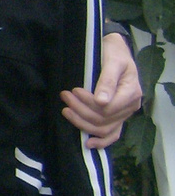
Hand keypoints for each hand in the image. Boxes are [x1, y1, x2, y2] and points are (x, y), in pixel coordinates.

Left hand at [60, 32, 141, 147]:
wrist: (116, 51)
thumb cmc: (114, 54)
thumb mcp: (112, 62)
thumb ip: (108, 81)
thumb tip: (101, 102)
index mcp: (131, 93)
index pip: (108, 108)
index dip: (89, 103)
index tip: (73, 91)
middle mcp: (130, 107)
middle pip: (103, 119)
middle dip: (80, 110)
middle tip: (64, 96)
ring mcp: (124, 114)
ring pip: (104, 128)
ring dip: (82, 122)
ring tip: (65, 110)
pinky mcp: (117, 117)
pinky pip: (112, 134)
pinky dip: (101, 141)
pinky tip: (88, 143)